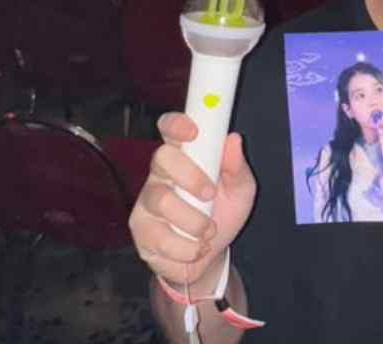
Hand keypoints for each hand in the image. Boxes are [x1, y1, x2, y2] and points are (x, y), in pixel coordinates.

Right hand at [130, 114, 256, 295]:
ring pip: (162, 202)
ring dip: (194, 222)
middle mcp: (161, 174)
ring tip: (208, 232)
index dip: (177, 124)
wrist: (210, 257)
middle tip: (210, 195)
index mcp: (185, 155)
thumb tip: (233, 140)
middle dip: (190, 177)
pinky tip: (194, 249)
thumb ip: (237, 167)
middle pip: (161, 158)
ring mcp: (147, 201)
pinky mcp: (141, 229)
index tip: (193, 131)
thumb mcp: (241, 191)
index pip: (170, 128)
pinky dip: (186, 249)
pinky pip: (160, 238)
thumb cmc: (223, 213)